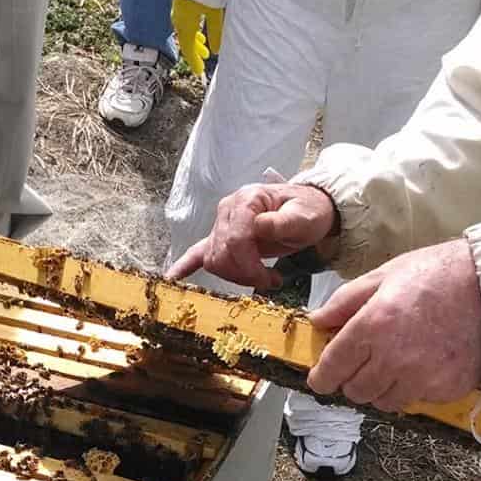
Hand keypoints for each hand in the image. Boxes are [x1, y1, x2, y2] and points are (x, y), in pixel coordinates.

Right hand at [168, 183, 336, 289]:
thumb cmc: (307, 212)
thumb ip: (282, 222)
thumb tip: (259, 225)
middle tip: (270, 281)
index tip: (271, 279)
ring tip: (260, 278)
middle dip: (244, 274)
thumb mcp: (304, 216)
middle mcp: (228, 209)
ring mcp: (221, 222)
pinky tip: (172, 280)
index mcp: (247, 200)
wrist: (306, 210)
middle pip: (222, 251)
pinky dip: (185, 265)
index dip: (249, 265)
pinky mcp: (219, 236)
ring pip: (213, 259)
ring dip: (233, 275)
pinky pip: (197, 251)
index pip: (236, 239)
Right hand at [171, 0, 224, 77]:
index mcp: (185, 23)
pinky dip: (193, 27)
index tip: (199, 72)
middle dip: (195, 51)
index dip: (194, 61)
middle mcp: (178, 18)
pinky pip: (185, 20)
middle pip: (186, 39)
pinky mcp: (182, 0)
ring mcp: (178, 8)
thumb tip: (216, 50)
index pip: (188, 48)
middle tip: (204, 60)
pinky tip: (199, 26)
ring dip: (195, 39)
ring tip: (204, 45)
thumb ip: (216, 32)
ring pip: (186, 29)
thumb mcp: (216, 11)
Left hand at [308, 239, 480, 411]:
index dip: (321, 377)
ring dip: (381, 388)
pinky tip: (423, 363)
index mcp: (373, 326)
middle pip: (355, 391)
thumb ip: (345, 301)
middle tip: (364, 362)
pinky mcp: (446, 389)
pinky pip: (416, 400)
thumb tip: (318, 320)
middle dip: (353, 379)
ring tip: (395, 363)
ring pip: (383, 402)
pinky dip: (413, 388)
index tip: (320, 379)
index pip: (333, 368)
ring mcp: (422, 378)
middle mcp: (394, 358)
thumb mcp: (385, 275)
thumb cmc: (438, 274)